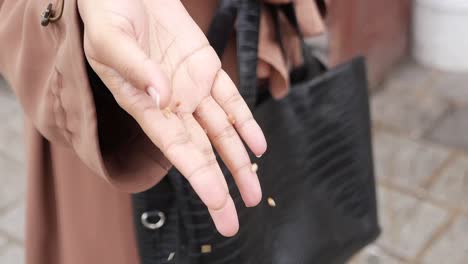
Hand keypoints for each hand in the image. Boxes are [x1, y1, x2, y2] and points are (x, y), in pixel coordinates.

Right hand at [78, 0, 266, 235]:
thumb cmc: (108, 14)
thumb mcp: (112, 39)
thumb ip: (136, 68)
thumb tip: (164, 97)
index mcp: (143, 105)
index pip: (175, 148)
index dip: (198, 176)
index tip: (217, 202)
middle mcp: (171, 104)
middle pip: (202, 151)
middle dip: (221, 184)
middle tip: (235, 219)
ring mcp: (192, 87)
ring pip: (222, 131)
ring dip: (240, 160)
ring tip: (255, 191)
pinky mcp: (206, 68)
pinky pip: (231, 99)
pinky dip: (246, 121)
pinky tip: (258, 146)